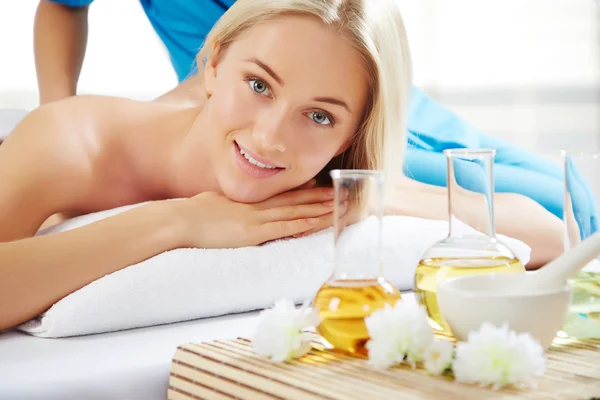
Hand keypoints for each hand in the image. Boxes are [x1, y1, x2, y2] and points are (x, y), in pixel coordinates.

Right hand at [173, 186, 341, 247]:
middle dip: (317, 198)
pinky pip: (282, 228)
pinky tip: (315, 222)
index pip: (281, 195)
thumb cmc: (193, 214)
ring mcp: (257, 218)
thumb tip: (231, 206)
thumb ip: (230, 205)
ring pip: (294, 212)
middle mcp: (257, 207)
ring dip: (317, 209)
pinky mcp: (253, 232)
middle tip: (338, 193)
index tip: (318, 187)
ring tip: (336, 205)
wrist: (180, 220)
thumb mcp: (216, 204)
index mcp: (249, 201)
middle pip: (293, 201)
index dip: (302, 191)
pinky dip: (301, 224)